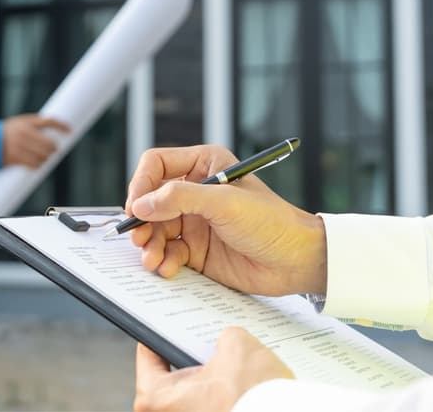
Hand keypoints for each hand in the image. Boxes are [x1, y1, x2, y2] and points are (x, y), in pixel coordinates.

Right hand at [1, 114, 69, 167]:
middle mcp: (24, 133)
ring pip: (44, 155)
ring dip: (47, 157)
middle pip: (49, 143)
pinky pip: (35, 164)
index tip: (69, 130)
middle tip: (54, 149)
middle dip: (54, 147)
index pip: (49, 121)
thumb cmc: (5, 132)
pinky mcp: (17, 158)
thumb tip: (53, 130)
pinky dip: (39, 165)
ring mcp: (21, 147)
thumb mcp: (19, 123)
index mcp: (26, 122)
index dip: (61, 126)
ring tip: (46, 157)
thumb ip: (34, 125)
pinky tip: (38, 163)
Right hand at [125, 145, 326, 295]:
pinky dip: (163, 261)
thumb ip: (180, 198)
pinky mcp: (196, 250)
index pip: (156, 165)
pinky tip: (169, 268)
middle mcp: (195, 191)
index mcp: (204, 165)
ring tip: (152, 259)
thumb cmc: (272, 222)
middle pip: (150, 201)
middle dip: (142, 221)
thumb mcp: (224, 202)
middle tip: (139, 237)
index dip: (141, 184)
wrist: (296, 261)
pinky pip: (167, 253)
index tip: (136, 207)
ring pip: (155, 230)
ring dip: (149, 245)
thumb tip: (142, 204)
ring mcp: (194, 222)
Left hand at [134, 327, 293, 411]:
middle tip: (205, 333)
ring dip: (214, 372)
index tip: (163, 318)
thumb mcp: (236, 345)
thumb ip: (222, 335)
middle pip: (175, 371)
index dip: (159, 329)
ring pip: (198, 388)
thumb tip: (227, 338)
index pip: (147, 353)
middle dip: (193, 351)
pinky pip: (215, 401)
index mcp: (156, 397)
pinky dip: (227, 387)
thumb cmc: (255, 400)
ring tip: (231, 354)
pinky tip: (244, 374)